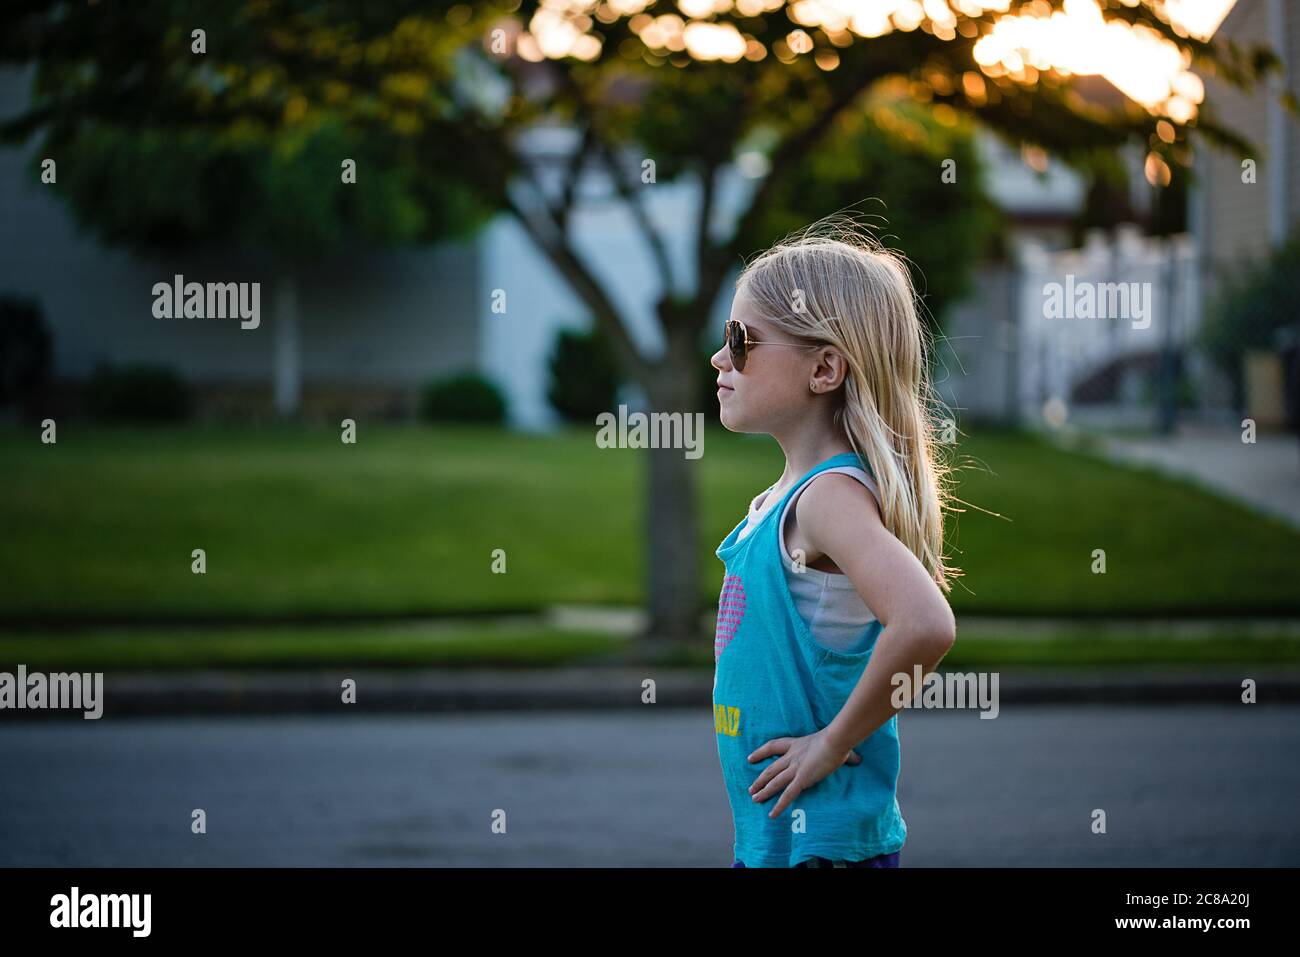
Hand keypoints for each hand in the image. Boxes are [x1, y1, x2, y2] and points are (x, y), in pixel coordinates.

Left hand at [747, 728, 861, 818]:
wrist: (835, 740)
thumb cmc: (838, 740)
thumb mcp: (837, 745)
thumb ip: (846, 755)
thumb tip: (858, 760)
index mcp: (796, 744)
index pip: (773, 747)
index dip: (760, 753)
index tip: (750, 758)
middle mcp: (792, 757)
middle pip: (770, 769)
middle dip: (759, 780)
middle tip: (750, 789)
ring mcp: (795, 768)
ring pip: (774, 782)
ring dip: (763, 791)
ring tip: (754, 799)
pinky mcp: (801, 779)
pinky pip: (787, 795)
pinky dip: (779, 805)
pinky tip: (772, 814)